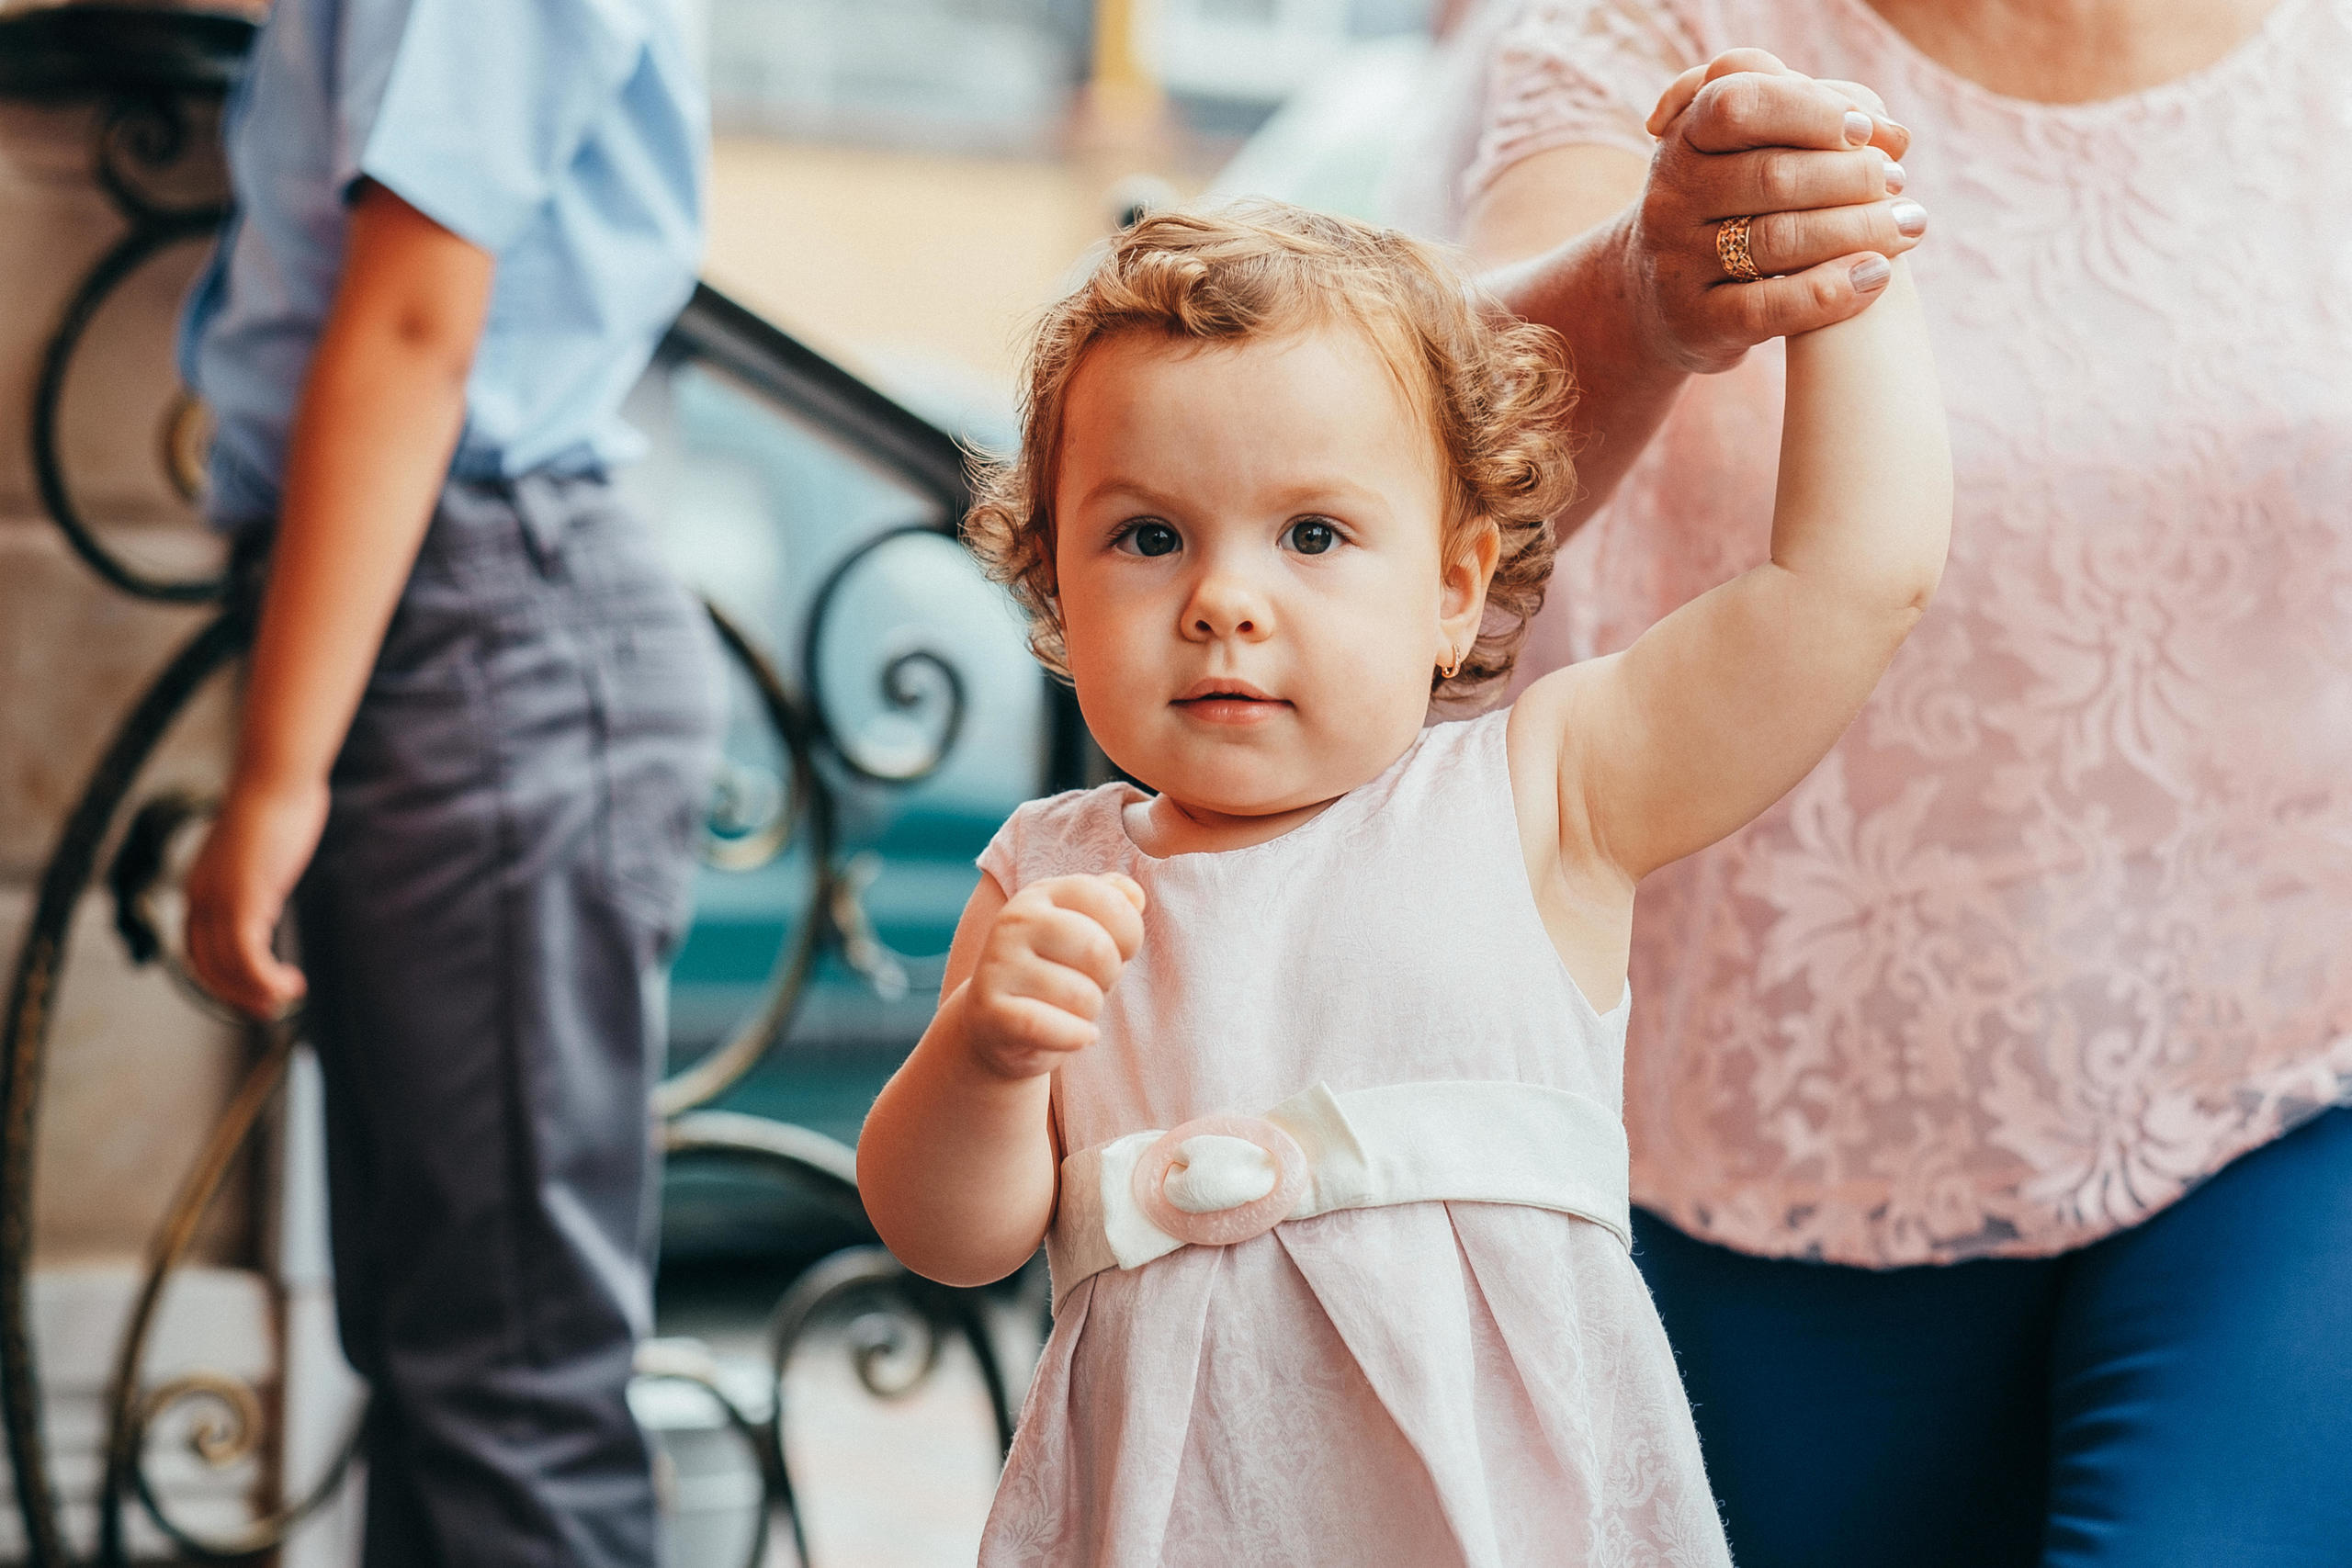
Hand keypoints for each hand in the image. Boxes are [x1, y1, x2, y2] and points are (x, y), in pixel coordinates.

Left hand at [183, 776, 328, 1019]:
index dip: (220, 981)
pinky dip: (267, 980)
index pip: (196, 952)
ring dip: (256, 993)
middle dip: (237, 996)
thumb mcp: (258, 850)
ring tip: (286, 997)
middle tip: (269, 1009)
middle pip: (206, 969)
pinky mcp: (245, 901)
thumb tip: (267, 884)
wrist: (277, 780)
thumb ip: (255, 874)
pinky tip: (292, 983)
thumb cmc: (277, 806)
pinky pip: (249, 958)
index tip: (250, 993)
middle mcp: (201, 898)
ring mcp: (220, 901)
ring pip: (227, 970)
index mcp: (199, 888)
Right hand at [961, 873, 1145, 1079]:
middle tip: (1092, 984)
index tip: (1121, 949)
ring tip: (1072, 1009)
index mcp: (1041, 894)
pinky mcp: (990, 1012)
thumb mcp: (1087, 930)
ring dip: (1090, 1011)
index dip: (1129, 931)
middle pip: (1098, 950)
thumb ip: (1113, 903)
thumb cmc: (1056, 971)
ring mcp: (998, 966)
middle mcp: (1014, 921)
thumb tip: (1134, 895)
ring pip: (1082, 996)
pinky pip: (1049, 1026)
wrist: (997, 1024)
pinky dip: (1076, 1037)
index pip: (1105, 899)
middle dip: (1110, 977)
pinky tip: (1079, 1035)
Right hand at [1624, 49, 1924, 372]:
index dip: (1812, 110)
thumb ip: (1810, 115)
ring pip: (1778, 240)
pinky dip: (1832, 290)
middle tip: (1898, 180)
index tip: (1866, 130)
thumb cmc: (1729, 206)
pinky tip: (1877, 275)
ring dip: (1859, 229)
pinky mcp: (1694, 322)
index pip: (1740, 103)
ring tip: (1909, 225)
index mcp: (1683, 138)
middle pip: (1770, 175)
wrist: (1665, 300)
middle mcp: (1670, 198)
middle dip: (1851, 175)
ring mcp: (1676, 263)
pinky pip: (1768, 308)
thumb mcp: (1746, 146)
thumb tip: (1891, 134)